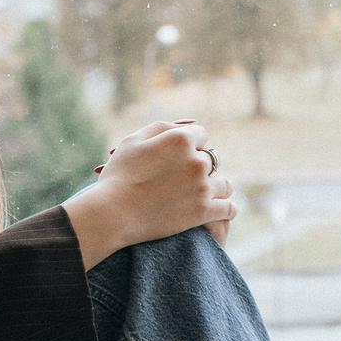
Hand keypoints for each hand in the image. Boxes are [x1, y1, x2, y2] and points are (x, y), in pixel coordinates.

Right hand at [61, 121, 237, 269]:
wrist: (112, 213)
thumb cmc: (118, 175)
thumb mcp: (134, 140)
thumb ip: (164, 128)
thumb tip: (188, 127)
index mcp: (181, 139)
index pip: (201, 135)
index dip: (190, 145)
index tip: (180, 158)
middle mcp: (196, 160)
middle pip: (211, 160)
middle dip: (200, 168)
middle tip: (185, 180)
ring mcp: (202, 187)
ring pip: (224, 184)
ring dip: (216, 188)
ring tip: (204, 195)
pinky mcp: (204, 211)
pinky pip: (229, 208)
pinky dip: (226, 209)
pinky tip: (219, 210)